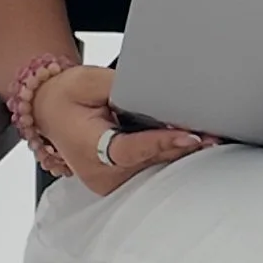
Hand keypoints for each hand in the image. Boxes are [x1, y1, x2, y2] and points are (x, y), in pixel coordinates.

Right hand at [31, 63, 223, 196]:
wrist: (49, 110)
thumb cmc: (66, 96)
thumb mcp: (90, 81)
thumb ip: (122, 87)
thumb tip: (156, 91)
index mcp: (87, 149)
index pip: (131, 149)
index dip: (162, 142)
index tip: (189, 136)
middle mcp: (99, 173)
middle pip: (149, 161)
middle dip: (181, 146)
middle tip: (213, 135)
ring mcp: (108, 181)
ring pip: (153, 168)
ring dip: (178, 153)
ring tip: (209, 139)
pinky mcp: (118, 180)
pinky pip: (149, 169)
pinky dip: (167, 155)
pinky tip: (188, 144)